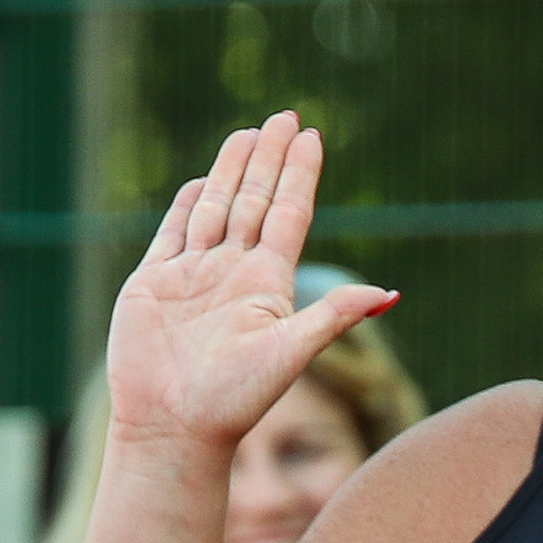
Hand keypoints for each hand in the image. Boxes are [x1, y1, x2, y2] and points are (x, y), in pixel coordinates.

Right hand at [104, 112, 396, 450]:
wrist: (172, 428)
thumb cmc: (233, 400)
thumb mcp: (289, 353)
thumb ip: (333, 316)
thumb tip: (389, 295)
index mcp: (267, 285)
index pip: (288, 214)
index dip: (300, 176)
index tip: (312, 137)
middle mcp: (232, 274)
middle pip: (255, 201)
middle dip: (269, 159)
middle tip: (284, 115)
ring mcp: (192, 277)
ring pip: (217, 209)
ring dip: (232, 171)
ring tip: (249, 133)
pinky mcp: (153, 285)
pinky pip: (174, 234)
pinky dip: (188, 206)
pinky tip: (202, 182)